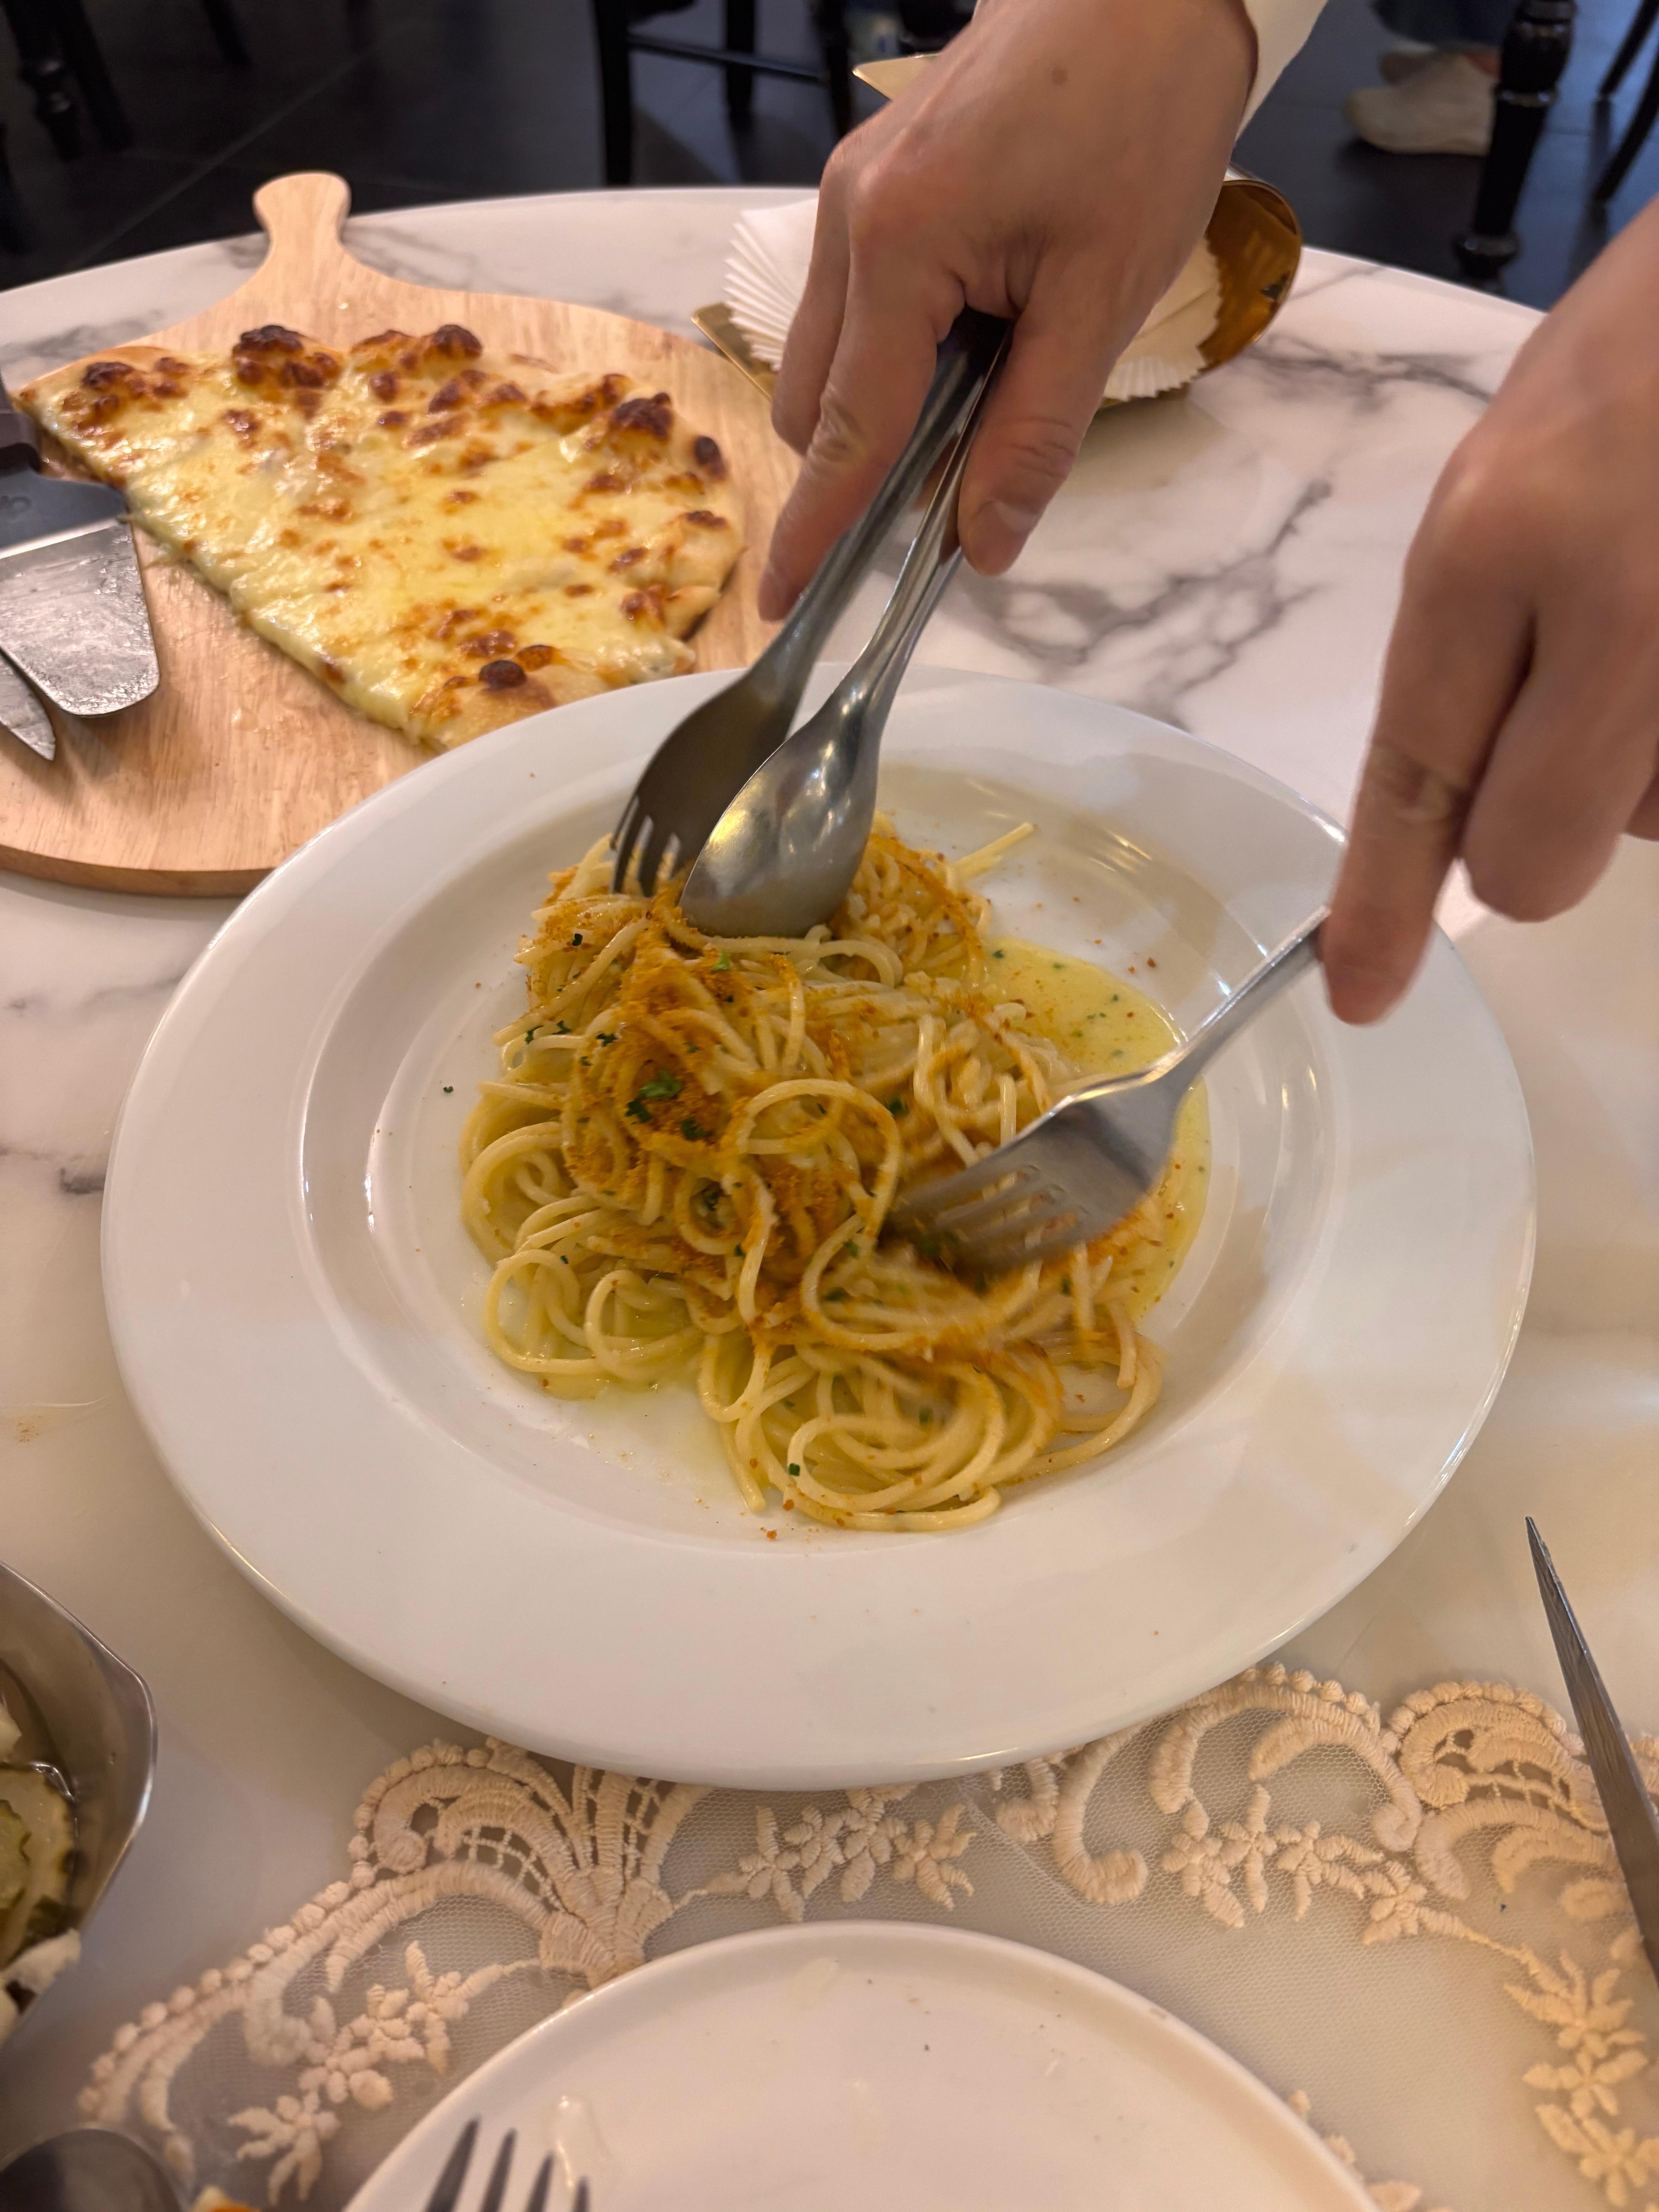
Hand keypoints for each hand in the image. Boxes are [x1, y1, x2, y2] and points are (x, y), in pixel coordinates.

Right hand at [757, 0, 1255, 618]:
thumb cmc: (1140, 115)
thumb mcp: (1103, 295)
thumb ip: (1035, 431)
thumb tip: (982, 544)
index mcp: (898, 243)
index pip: (847, 430)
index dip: (819, 529)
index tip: (787, 603)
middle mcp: (849, 216)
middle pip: (815, 399)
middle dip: (859, 467)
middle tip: (948, 494)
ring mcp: (852, 191)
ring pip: (828, 352)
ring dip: (884, 404)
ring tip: (984, 393)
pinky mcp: (874, 179)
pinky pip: (856, 298)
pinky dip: (898, 348)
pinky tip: (975, 336)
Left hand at [1323, 197, 1658, 1023]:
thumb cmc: (1634, 364)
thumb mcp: (1500, 480)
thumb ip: (1464, 655)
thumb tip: (1447, 827)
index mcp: (1496, 547)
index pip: (1416, 780)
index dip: (1384, 905)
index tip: (1360, 991)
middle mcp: (1619, 616)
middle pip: (1533, 867)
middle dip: (1530, 836)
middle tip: (1563, 724)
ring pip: (1640, 827)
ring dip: (1633, 764)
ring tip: (1653, 614)